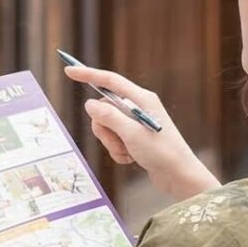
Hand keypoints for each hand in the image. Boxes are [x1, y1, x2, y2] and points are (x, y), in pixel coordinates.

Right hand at [63, 63, 218, 200]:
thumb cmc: (161, 153)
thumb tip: (90, 104)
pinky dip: (118, 151)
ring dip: (112, 143)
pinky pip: (114, 139)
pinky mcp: (136, 136)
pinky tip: (132, 159)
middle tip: (119, 144)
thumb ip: (109, 117)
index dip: (88, 74)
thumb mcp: (131, 134)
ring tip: (128, 154)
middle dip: (105, 129)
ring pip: (107, 126)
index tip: (69, 70)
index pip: (110, 81)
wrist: (179, 176)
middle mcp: (139, 106)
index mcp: (142, 98)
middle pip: (104, 109)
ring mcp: (137, 122)